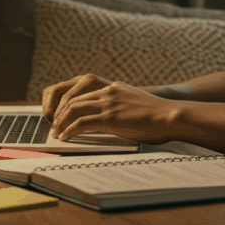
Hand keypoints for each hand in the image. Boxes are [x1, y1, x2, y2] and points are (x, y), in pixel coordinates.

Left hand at [49, 77, 181, 144]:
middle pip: (73, 99)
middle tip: (55, 126)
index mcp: (113, 88)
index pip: (82, 92)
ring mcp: (108, 103)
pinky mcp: (109, 117)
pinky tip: (66, 137)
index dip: (68, 104)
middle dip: (60, 113)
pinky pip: (81, 122)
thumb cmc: (157, 116)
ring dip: (62, 122)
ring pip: (73, 109)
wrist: (170, 115)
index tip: (63, 116)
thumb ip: (121, 106)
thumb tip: (114, 119)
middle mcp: (108, 92)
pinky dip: (70, 130)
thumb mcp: (135, 104)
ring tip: (57, 133)